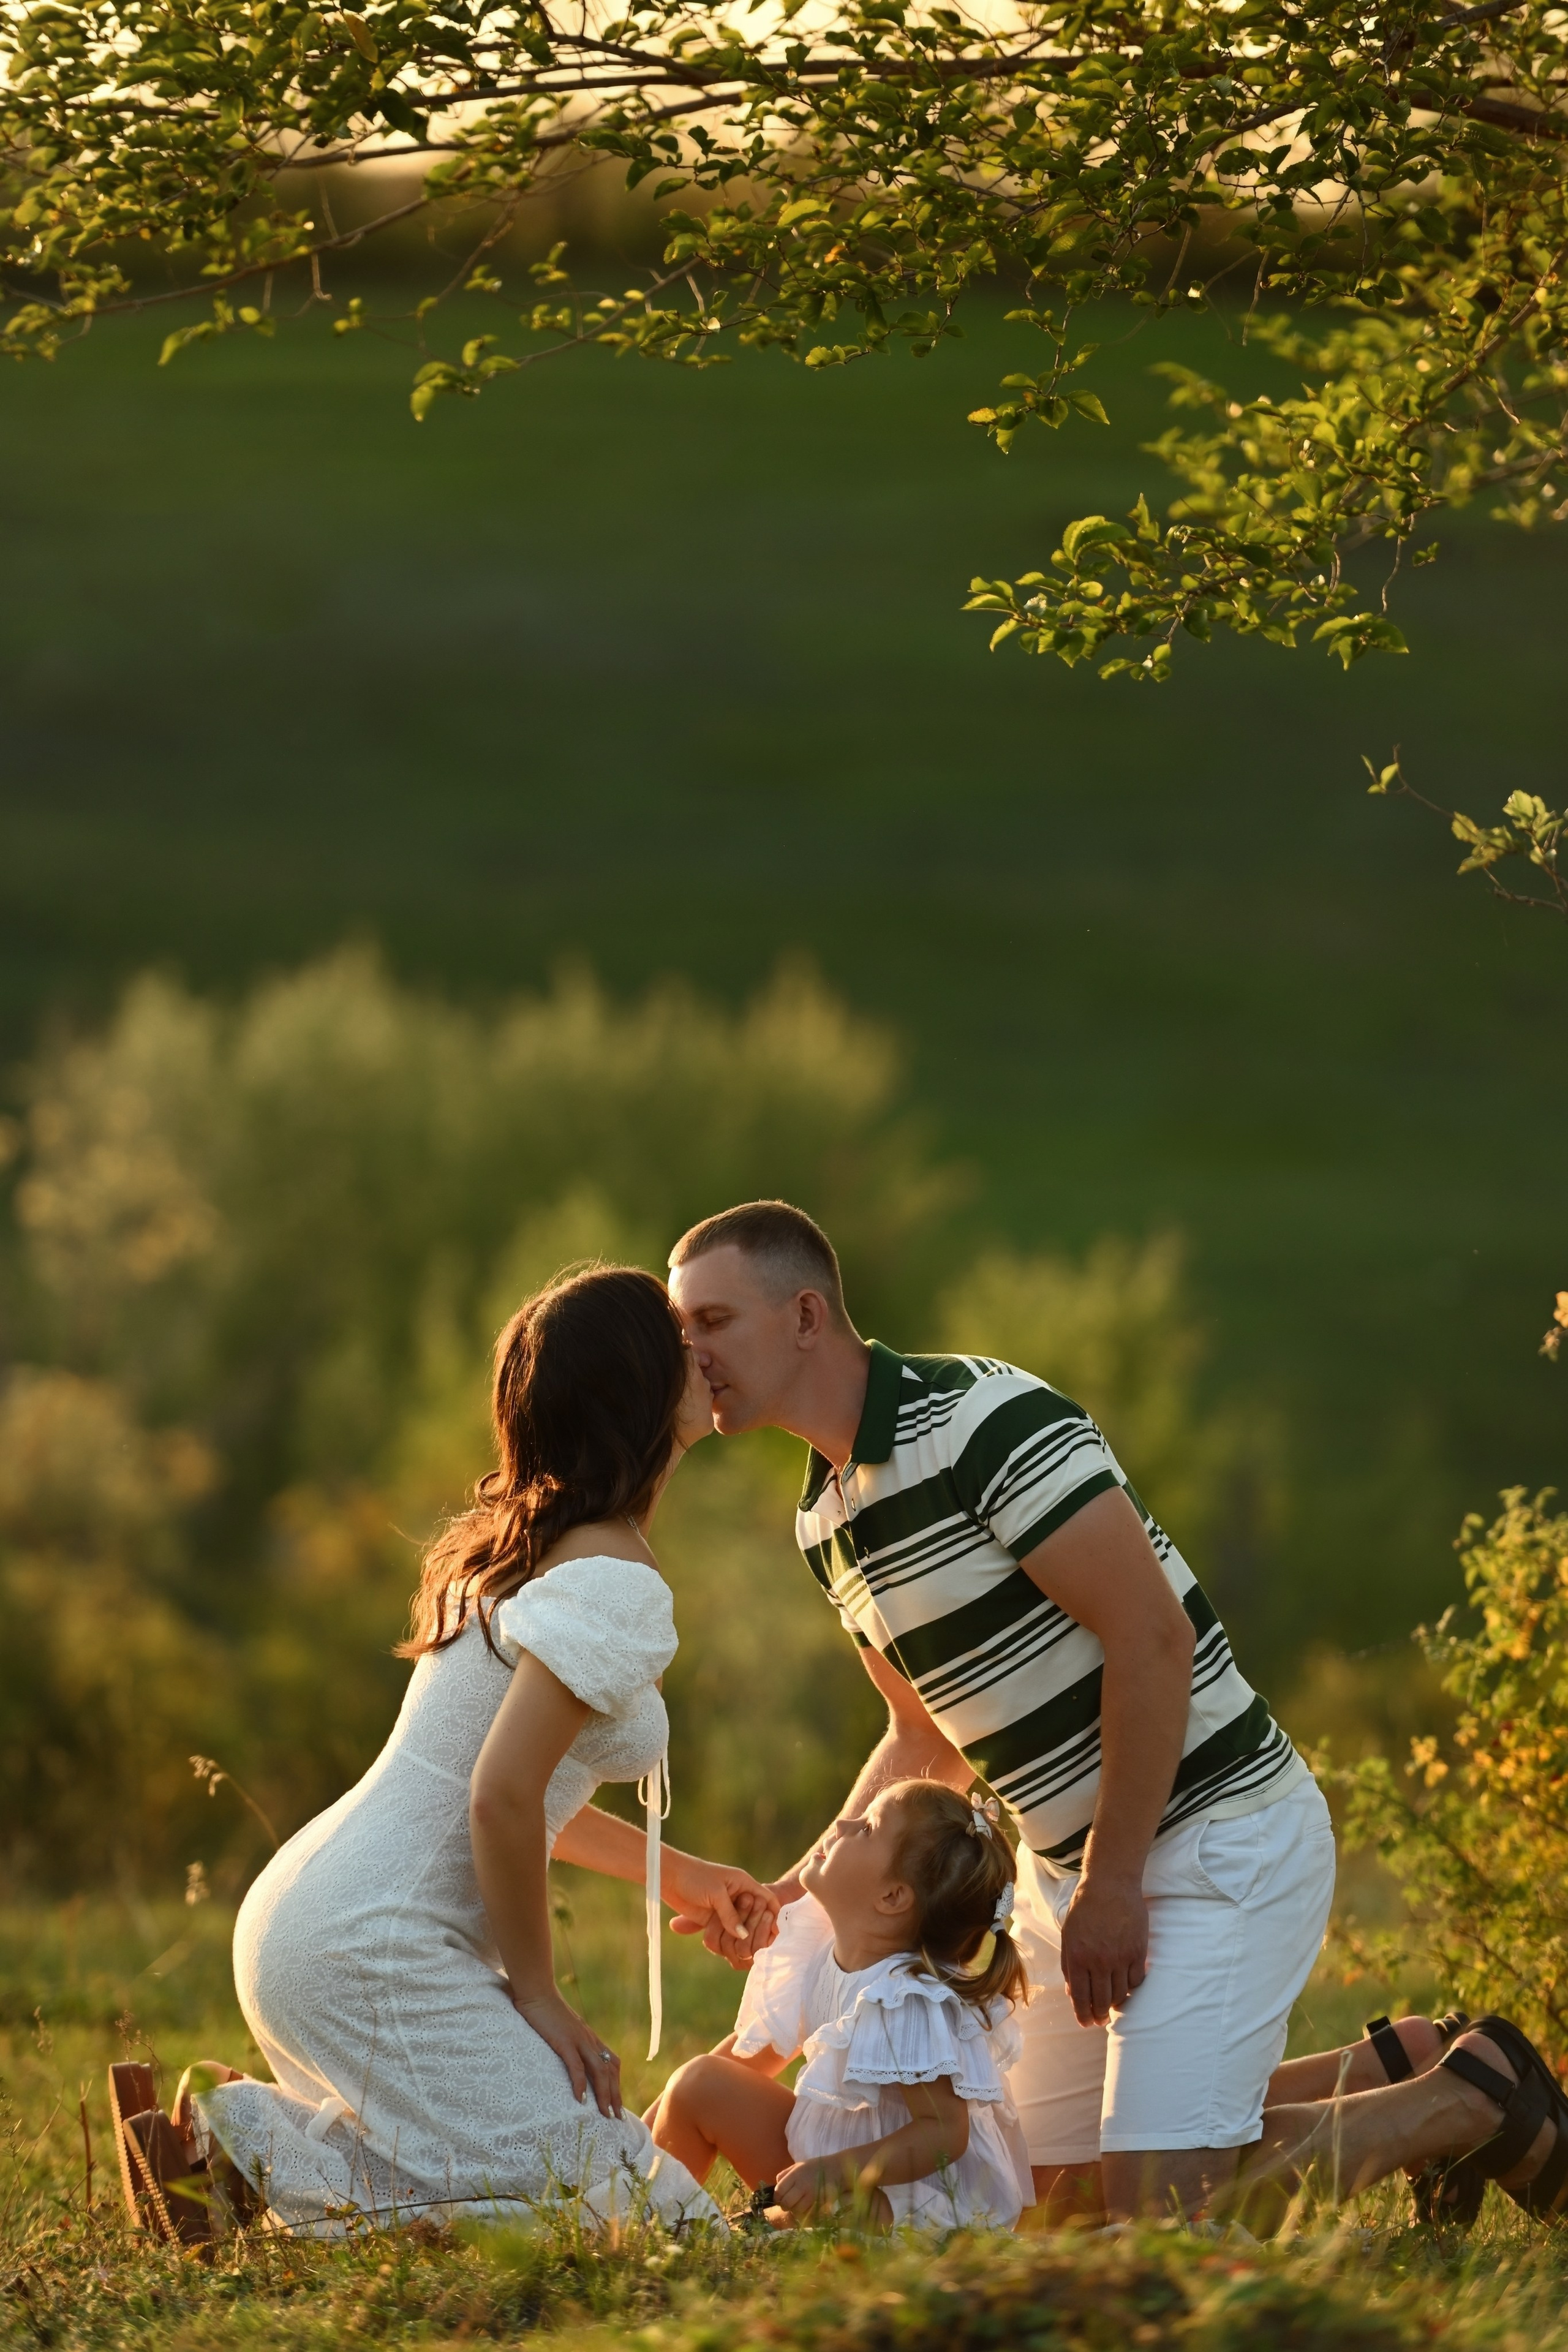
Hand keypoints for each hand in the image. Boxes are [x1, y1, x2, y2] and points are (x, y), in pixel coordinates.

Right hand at [513, 1988, 622, 2116]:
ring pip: (599, 2071)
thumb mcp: (565, 2028)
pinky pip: (576, 2066)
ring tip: (605, 2115)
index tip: (617, 2104)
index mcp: (590, 2038)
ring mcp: (578, 2040)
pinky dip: (580, 2084)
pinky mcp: (564, 2041)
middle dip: (615, 2095)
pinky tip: (580, 2100)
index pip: (612, 2063)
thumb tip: (572, 2058)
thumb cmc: (547, 2010)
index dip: (616, 2084)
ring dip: (603, 2095)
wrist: (537, 1991)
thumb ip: (572, 2042)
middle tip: (617, 2118)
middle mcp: (589, 2040)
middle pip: (610, 2071)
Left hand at [666, 1861, 780, 1968]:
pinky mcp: (713, 1917)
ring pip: (740, 1926)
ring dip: (740, 1936)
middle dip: (756, 1929)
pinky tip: (729, 1948)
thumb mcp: (716, 1894)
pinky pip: (726, 1931)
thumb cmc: (694, 1877)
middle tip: (755, 1944)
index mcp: (743, 1883)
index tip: (775, 1933)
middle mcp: (737, 1896)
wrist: (669, 1876)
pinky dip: (727, 1938)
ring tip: (741, 1948)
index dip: (773, 1914)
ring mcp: (725, 1908)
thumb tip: (743, 1936)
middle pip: (756, 1916)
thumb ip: (731, 1915)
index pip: (766, 1899)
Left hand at [770, 2158, 838, 2222]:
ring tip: (798, 2205)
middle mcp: (802, 2185)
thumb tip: (776, 2185)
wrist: (836, 2170)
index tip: (779, 2199)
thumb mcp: (799, 2165)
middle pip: (786, 2203)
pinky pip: (807, 2213)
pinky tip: (806, 2207)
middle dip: (785, 2206)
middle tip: (787, 2204)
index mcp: (795, 2174)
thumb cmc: (815, 2167)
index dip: (777, 2197)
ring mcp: (811, 2195)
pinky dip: (805, 2212)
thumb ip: (785, 2174)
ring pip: (796, 2210)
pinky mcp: (819, 2203)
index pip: (779, 2190)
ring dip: (795, 2210)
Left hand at [1059, 1871, 1148, 2025]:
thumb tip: (1073, 1993)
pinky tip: (1125, 1986)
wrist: (1111, 1884)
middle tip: (1100, 2019)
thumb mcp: (1068, 1935)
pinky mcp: (1138, 1952)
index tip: (1086, 2023)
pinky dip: (1131, 1988)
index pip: (1080, 1997)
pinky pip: (1136, 1982)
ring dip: (1115, 2003)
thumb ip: (1069, 1965)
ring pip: (1120, 1994)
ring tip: (1112, 2003)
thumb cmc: (1085, 1907)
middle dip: (1100, 2015)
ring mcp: (1120, 1957)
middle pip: (1101, 2001)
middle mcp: (1099, 1961)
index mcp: (1077, 1956)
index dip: (1083, 2015)